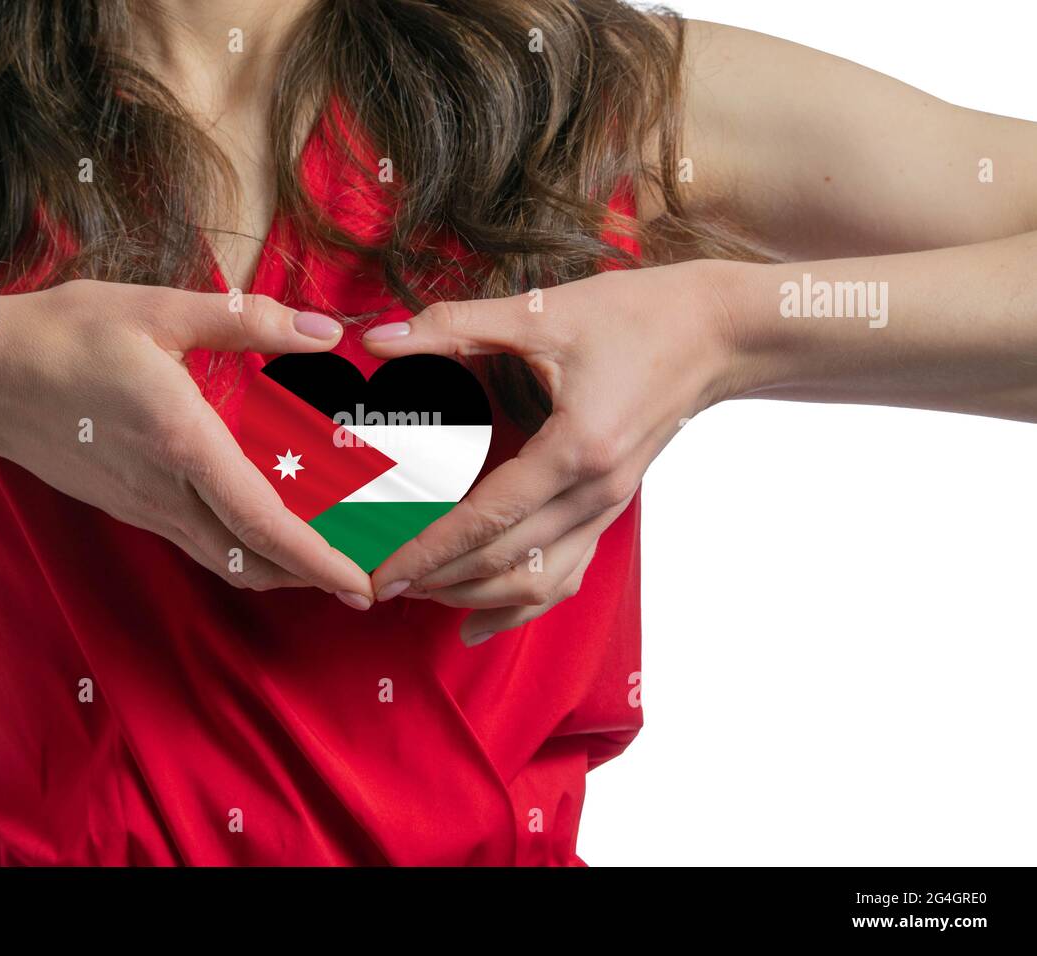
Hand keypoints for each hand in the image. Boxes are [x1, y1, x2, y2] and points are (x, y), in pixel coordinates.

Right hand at [0, 279, 373, 606]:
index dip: (318, 560)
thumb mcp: (156, 310)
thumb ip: (246, 320)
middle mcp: (166, 491)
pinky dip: (245, 551)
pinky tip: (268, 529)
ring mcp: (145, 507)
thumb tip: (322, 333)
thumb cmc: (63, 336)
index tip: (361, 584)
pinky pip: (200, 544)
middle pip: (252, 560)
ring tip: (329, 560)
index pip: (263, 523)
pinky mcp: (131, 507)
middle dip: (313, 578)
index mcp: (183, 443)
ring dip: (280, 569)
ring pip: (225, 560)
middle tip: (367, 577)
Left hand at [362, 260, 743, 641]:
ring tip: (421, 593)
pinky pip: (565, 574)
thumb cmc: (635, 316)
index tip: (383, 570)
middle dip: (438, 579)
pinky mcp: (611, 509)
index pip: (487, 518)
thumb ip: (455, 325)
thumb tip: (381, 337)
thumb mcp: (541, 313)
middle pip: (507, 560)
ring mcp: (609, 508)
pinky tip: (478, 622)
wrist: (717, 332)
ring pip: (538, 581)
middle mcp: (596, 493)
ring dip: (475, 595)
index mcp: (577, 449)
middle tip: (380, 583)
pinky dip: (520, 604)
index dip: (429, 549)